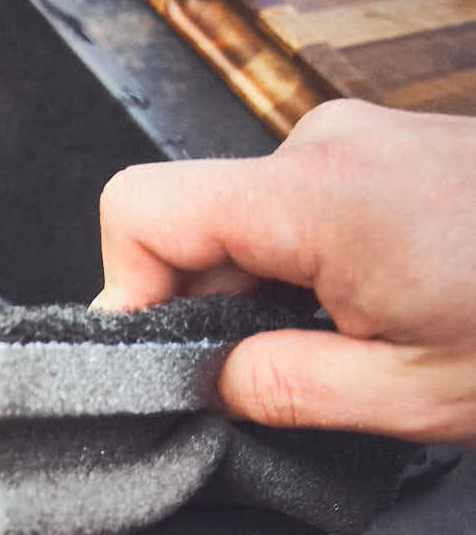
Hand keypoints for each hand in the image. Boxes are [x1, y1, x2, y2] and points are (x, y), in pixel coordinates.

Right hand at [93, 99, 475, 443]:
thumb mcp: (410, 395)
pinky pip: (290, 206)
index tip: (157, 357)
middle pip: (188, 218)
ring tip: (335, 344)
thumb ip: (279, 388)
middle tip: (262, 374)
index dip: (125, 290)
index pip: (142, 210)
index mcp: (316, 197)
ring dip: (255, 289)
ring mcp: (355, 139)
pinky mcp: (379, 150)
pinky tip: (358, 311)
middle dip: (200, 303)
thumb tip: (208, 379)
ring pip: (238, 217)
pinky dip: (294, 265)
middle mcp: (324, 146)